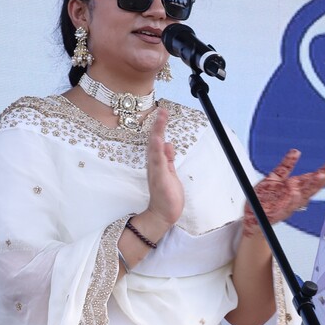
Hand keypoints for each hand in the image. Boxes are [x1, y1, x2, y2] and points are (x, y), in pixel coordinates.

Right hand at [146, 108, 184, 227]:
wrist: (163, 214)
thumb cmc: (167, 195)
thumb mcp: (170, 172)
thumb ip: (168, 158)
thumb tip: (167, 143)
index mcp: (157, 163)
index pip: (158, 142)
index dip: (160, 127)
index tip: (163, 113)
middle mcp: (154, 166)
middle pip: (154, 142)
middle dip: (158, 126)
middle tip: (161, 111)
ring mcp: (156, 172)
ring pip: (155, 150)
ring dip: (157, 135)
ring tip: (159, 122)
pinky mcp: (161, 179)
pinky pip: (159, 164)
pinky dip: (158, 152)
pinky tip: (160, 141)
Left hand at [243, 149, 324, 236]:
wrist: (253, 216)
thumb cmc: (264, 198)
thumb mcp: (275, 178)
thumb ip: (286, 166)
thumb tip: (296, 151)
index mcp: (294, 188)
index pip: (312, 179)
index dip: (324, 171)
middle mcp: (293, 197)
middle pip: (310, 187)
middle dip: (322, 177)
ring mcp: (285, 205)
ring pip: (301, 196)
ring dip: (311, 187)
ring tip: (321, 176)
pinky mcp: (274, 212)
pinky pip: (283, 206)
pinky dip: (291, 200)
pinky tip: (296, 193)